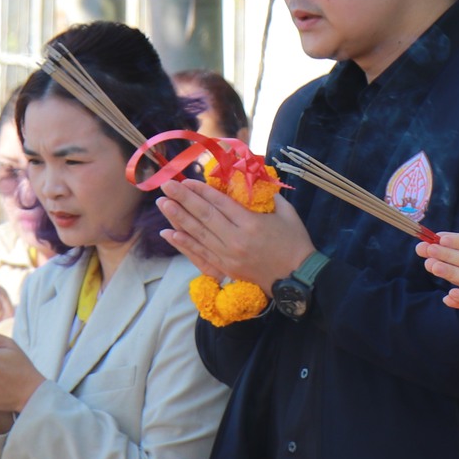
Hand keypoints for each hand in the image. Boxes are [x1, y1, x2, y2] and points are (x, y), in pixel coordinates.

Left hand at [155, 180, 315, 287]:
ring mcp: (227, 256)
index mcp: (251, 224)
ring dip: (177, 218)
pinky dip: (183, 243)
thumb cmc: (295, 243)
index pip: (219, 203)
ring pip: (198, 234)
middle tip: (166, 185)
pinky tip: (168, 233)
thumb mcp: (288, 214)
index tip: (186, 180)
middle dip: (183, 199)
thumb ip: (269, 196)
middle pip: (204, 216)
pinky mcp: (224, 268)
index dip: (201, 191)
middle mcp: (235, 240)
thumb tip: (251, 181)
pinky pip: (199, 253)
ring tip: (162, 203)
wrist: (296, 278)